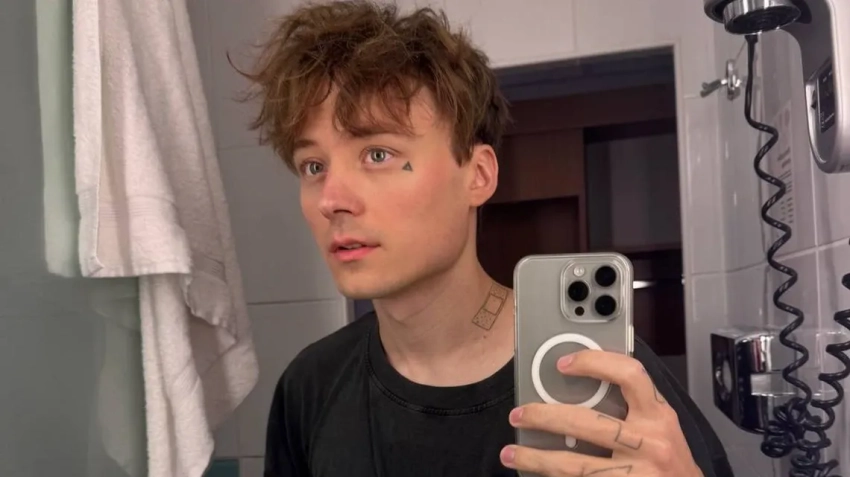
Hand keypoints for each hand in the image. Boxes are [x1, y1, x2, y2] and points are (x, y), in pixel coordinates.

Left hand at [501, 350, 702, 475]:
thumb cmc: (671, 464)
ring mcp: (636, 476)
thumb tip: (577, 387)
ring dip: (537, 459)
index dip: (594, 362)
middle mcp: (650, 445)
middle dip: (545, 417)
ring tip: (510, 454)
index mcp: (660, 417)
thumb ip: (630, 408)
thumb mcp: (661, 429)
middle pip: (587, 423)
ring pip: (575, 466)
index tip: (563, 363)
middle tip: (519, 414)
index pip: (630, 375)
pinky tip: (535, 476)